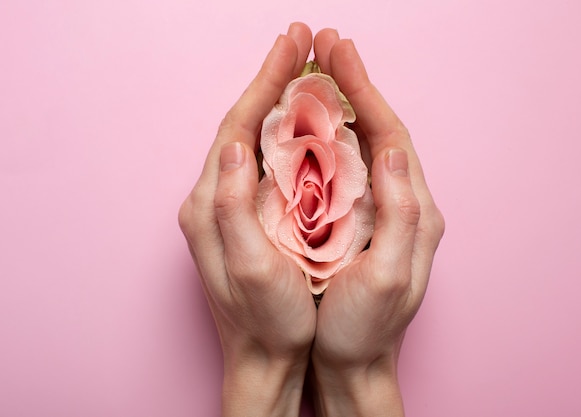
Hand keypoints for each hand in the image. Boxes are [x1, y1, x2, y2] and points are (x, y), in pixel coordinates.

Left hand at [178, 23, 316, 416]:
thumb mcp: (248, 266)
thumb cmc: (266, 320)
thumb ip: (233, 204)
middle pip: (243, 124)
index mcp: (211, 204)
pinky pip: (265, 162)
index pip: (238, 127)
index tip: (292, 47)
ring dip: (278, 101)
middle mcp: (213, 199)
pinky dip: (284, 133)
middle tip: (301, 43)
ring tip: (305, 70)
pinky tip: (305, 122)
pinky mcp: (246, 217)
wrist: (264, 358)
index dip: (265, 84)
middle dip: (271, 80)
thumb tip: (236, 143)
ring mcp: (229, 207)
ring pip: (254, 140)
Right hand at [309, 29, 444, 416]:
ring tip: (316, 72)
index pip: (391, 136)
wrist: (355, 363)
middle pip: (379, 131)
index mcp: (413, 211)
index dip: (365, 92)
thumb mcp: (387, 277)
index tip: (338, 55)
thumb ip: (399, 214)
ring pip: (362, 145)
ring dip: (341, 106)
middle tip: (325, 47)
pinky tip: (310, 123)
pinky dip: (329, 138)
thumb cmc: (365, 327)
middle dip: (354, 86)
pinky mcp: (360, 221)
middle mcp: (403, 203)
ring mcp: (381, 211)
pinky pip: (347, 168)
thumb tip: (394, 152)